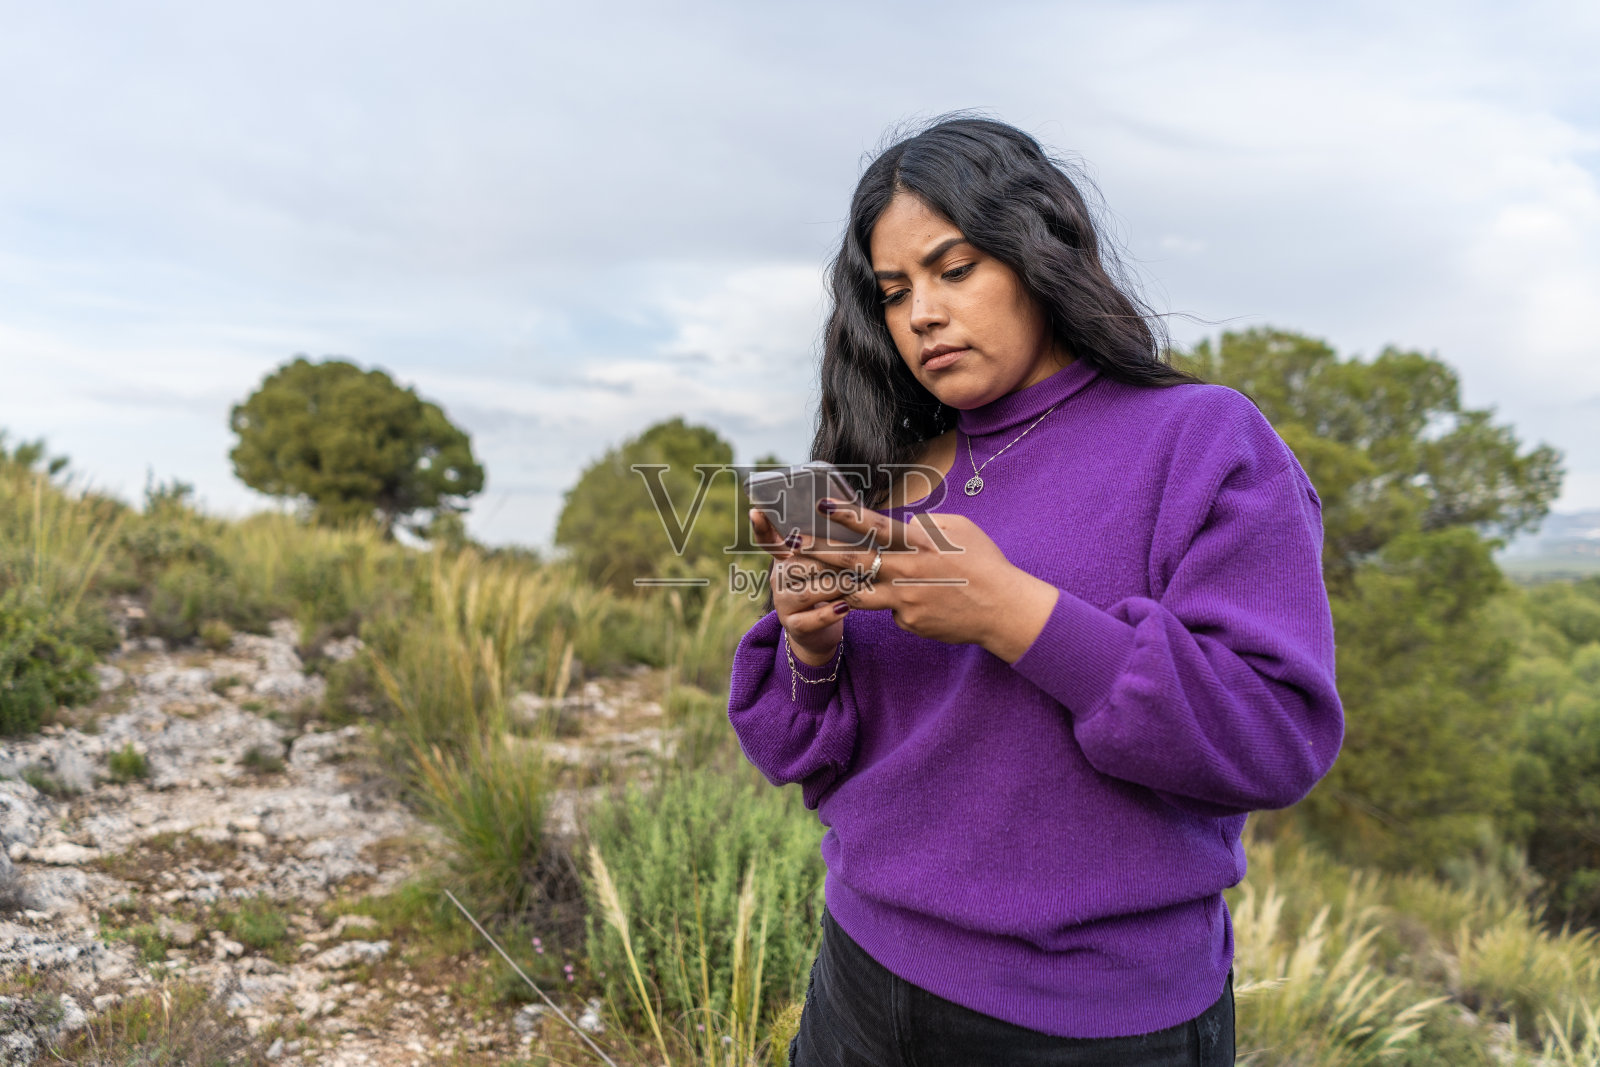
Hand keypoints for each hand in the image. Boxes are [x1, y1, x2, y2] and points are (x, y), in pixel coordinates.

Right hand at [747, 509, 848, 666]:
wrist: (820, 630)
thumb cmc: (827, 586)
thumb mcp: (823, 564)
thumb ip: (826, 543)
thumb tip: (843, 512)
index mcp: (785, 559)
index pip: (767, 540)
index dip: (761, 527)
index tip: (756, 511)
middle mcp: (778, 580)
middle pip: (795, 566)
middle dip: (826, 562)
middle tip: (854, 560)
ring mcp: (783, 604)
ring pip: (805, 593)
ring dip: (833, 586)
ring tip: (854, 582)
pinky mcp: (794, 626)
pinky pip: (810, 620)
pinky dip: (829, 613)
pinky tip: (846, 607)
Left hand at [790, 497, 1058, 662]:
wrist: (1003, 611)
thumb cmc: (986, 564)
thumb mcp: (961, 531)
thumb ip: (928, 525)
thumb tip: (906, 525)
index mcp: (921, 544)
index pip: (877, 526)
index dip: (847, 514)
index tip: (822, 505)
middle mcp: (907, 572)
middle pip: (855, 561)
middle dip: (820, 552)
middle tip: (793, 544)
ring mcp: (905, 601)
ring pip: (859, 592)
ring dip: (835, 585)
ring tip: (812, 580)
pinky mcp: (908, 622)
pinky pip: (890, 610)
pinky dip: (893, 603)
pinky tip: (916, 603)